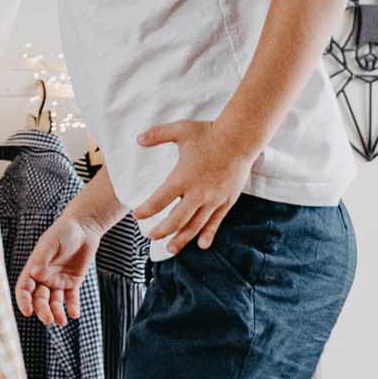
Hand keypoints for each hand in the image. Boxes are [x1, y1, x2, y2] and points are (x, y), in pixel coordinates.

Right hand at [15, 213, 101, 325]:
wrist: (84, 227)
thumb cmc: (64, 231)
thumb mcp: (52, 242)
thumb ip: (43, 258)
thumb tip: (35, 274)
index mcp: (34, 268)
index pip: (24, 288)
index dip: (24, 301)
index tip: (27, 312)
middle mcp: (44, 277)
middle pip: (39, 299)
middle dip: (42, 310)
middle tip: (48, 320)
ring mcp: (58, 281)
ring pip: (54, 302)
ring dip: (56, 312)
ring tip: (62, 321)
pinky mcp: (73, 282)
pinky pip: (71, 298)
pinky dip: (72, 307)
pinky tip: (75, 314)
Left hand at [132, 119, 253, 255]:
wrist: (240, 138)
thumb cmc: (209, 133)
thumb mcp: (180, 130)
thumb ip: (157, 135)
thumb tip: (138, 139)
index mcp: (182, 178)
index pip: (159, 201)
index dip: (146, 211)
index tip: (137, 215)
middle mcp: (197, 193)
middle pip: (176, 220)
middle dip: (162, 231)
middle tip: (151, 236)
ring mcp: (213, 199)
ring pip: (195, 226)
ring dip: (182, 239)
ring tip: (170, 249)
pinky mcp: (226, 201)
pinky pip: (215, 222)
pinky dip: (208, 235)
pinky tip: (202, 245)